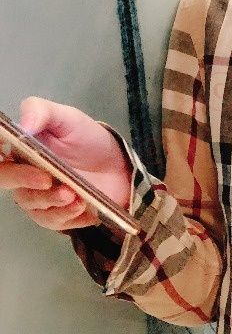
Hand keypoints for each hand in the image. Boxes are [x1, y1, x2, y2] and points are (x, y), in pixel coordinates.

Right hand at [0, 96, 132, 231]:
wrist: (117, 167)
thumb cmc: (87, 140)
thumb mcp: (68, 118)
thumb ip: (43, 112)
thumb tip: (24, 124)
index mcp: (19, 146)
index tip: (4, 146)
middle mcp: (21, 172)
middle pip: (6, 179)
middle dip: (23, 179)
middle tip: (47, 179)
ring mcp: (37, 196)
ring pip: (31, 204)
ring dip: (52, 201)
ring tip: (75, 196)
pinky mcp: (55, 215)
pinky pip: (53, 221)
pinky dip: (68, 216)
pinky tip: (84, 208)